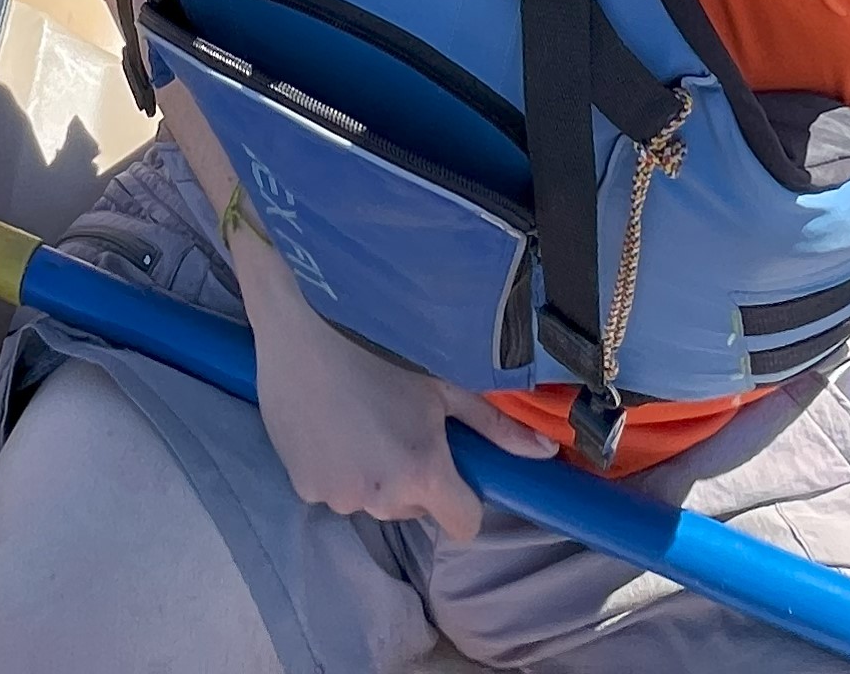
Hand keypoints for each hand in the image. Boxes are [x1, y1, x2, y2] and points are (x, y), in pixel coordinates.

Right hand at [239, 271, 555, 541]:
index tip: (451, 471)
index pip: (463, 525)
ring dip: (372, 475)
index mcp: (423, 474)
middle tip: (397, 426)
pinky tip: (329, 424)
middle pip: (413, 508)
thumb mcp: (444, 382)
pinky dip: (336, 469)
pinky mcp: (304, 490)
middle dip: (412, 478)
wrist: (303, 324)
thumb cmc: (380, 346)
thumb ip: (495, 427)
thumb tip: (545, 453)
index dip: (463, 501)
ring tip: (358, 420)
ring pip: (371, 500)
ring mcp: (339, 497)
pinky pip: (334, 491)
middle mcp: (382, 498)